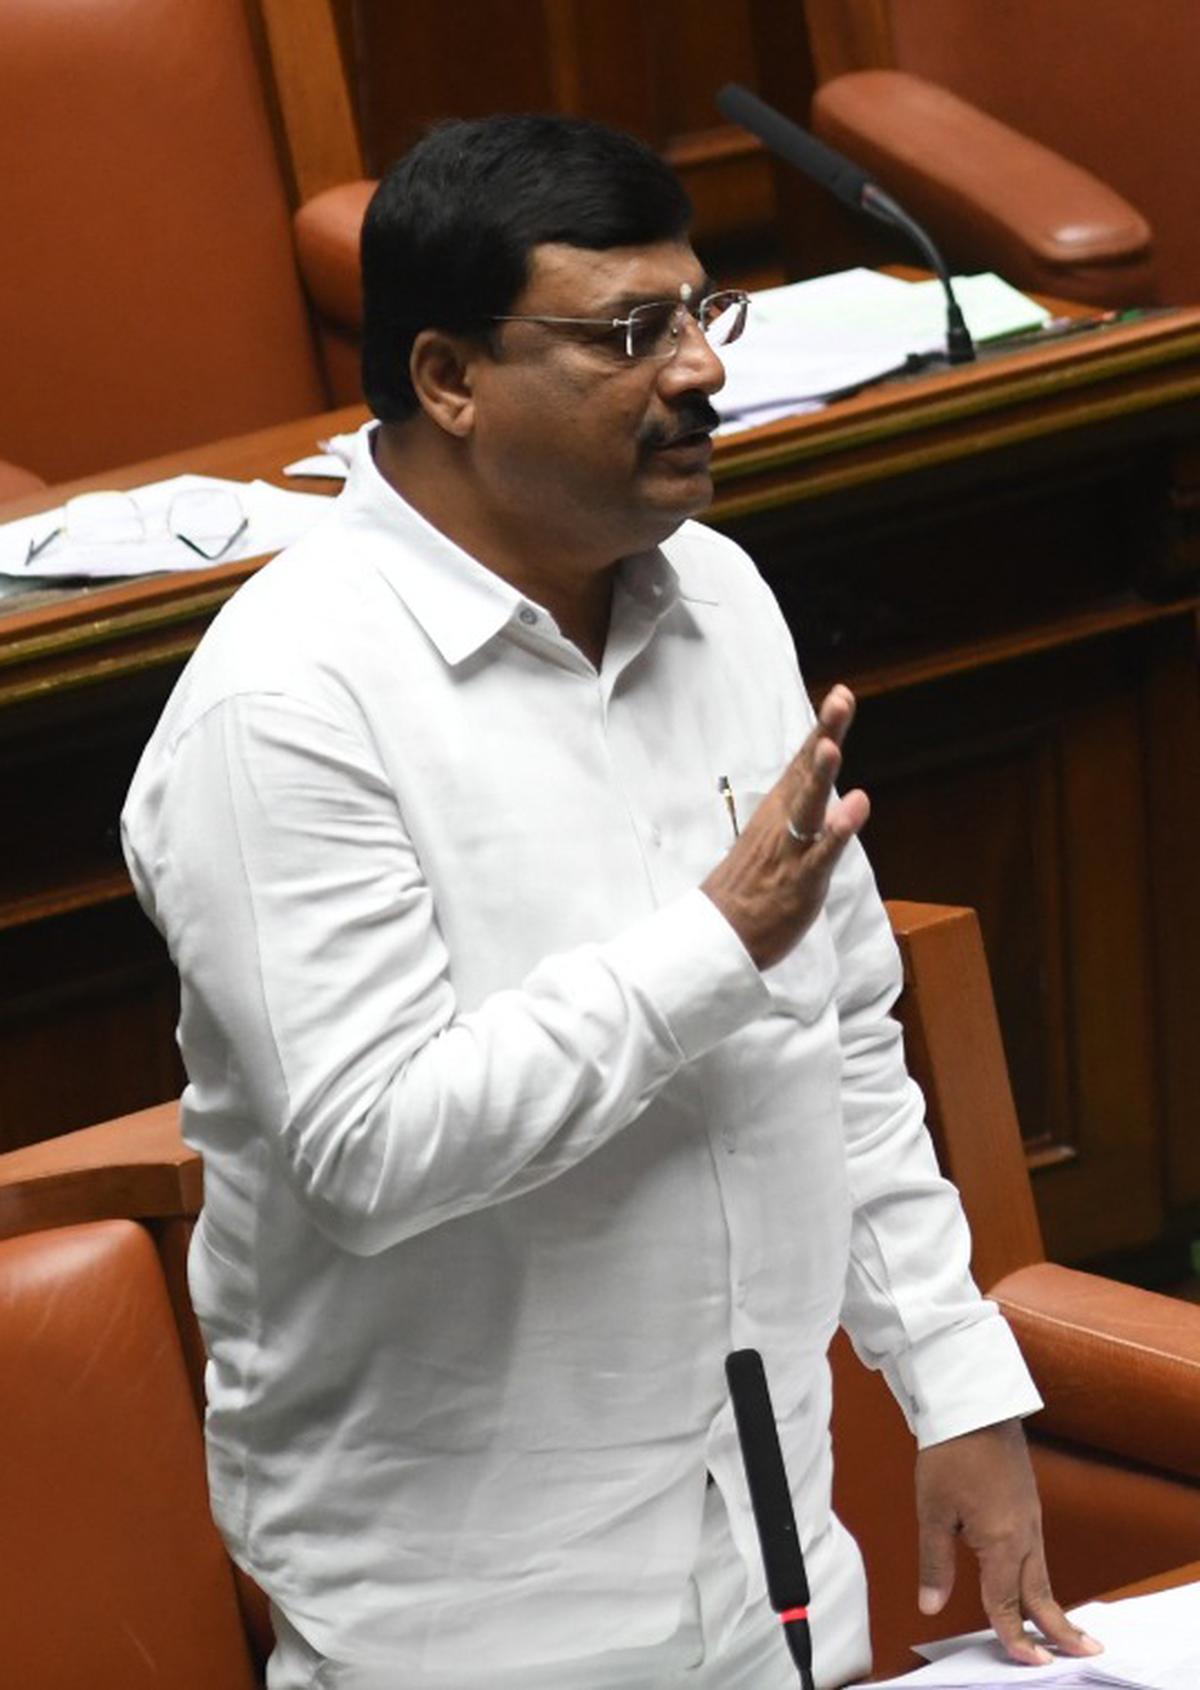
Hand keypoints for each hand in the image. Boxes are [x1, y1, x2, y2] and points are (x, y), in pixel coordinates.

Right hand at [701, 684, 869, 968]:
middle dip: (824, 735)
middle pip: (806, 772)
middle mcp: (783, 821)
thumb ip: (802, 808)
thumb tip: (822, 785)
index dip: (824, 729)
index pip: (804, 762)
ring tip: (832, 747)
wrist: (720, 935)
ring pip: (808, 808)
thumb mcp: (778, 837)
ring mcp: (790, 850)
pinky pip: (821, 854)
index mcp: (779, 810)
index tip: (842, 694)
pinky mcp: (800, 881)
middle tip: (840, 699)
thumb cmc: (751, 886)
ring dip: (821, 777)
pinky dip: (838, 831)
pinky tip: (855, 807)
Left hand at [915, 1419, 1103, 1666]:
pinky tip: (1036, 1582)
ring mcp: (1031, 1517)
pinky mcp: (1029, 1503)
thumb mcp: (933, 1511)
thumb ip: (934, 1562)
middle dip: (1059, 1629)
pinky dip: (1041, 1576)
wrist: (974, 1404)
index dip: (1014, 1637)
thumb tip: (930, 1604)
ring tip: (1065, 1630)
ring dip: (1052, 1604)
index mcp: (1002, 1541)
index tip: (1030, 1663)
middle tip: (1082, 1654)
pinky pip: (1038, 1551)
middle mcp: (1025, 1534)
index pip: (1006, 1603)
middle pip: (1040, 1593)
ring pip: (1042, 1572)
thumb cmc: (951, 1453)